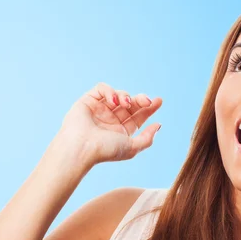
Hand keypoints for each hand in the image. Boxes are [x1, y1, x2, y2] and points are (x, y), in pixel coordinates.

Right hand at [47, 82, 162, 167]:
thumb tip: (158, 125)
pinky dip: (110, 91)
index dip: (149, 108)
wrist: (81, 147)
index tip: (158, 101)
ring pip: (118, 95)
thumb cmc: (105, 150)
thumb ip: (147, 138)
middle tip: (147, 101)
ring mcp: (99, 110)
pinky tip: (113, 101)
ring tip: (125, 103)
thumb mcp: (132, 148)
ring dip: (125, 96)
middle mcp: (110, 120)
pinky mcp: (88, 101)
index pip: (138, 116)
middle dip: (140, 100)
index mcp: (121, 132)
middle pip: (130, 104)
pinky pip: (102, 89)